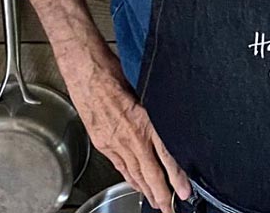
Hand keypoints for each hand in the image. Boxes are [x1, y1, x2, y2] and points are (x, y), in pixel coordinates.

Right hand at [72, 61, 191, 210]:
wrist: (85, 70)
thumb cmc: (113, 72)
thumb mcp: (144, 88)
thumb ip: (154, 109)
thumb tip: (167, 120)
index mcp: (144, 121)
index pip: (166, 157)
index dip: (176, 177)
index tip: (184, 191)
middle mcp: (131, 136)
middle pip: (150, 173)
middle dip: (161, 194)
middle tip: (169, 208)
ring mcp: (114, 142)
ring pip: (134, 172)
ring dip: (146, 189)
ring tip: (155, 201)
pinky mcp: (102, 142)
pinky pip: (119, 165)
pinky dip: (129, 177)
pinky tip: (135, 182)